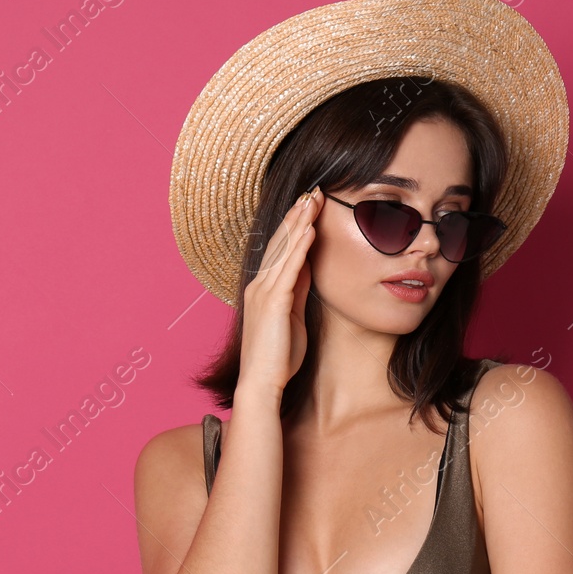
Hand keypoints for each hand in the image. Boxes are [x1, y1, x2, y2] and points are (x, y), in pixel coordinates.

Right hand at [235, 189, 318, 406]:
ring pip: (285, 249)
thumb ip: (297, 291)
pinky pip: (290, 268)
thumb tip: (309, 268)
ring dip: (300, 222)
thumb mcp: (292, 317)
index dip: (293, 226)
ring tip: (313, 200)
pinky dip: (300, 247)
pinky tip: (311, 229)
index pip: (280, 250)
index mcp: (262, 289)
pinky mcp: (274, 302)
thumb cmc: (277, 357)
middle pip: (280, 242)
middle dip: (297, 215)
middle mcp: (259, 285)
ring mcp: (265, 292)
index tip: (308, 206)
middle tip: (312, 191)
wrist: (261, 382)